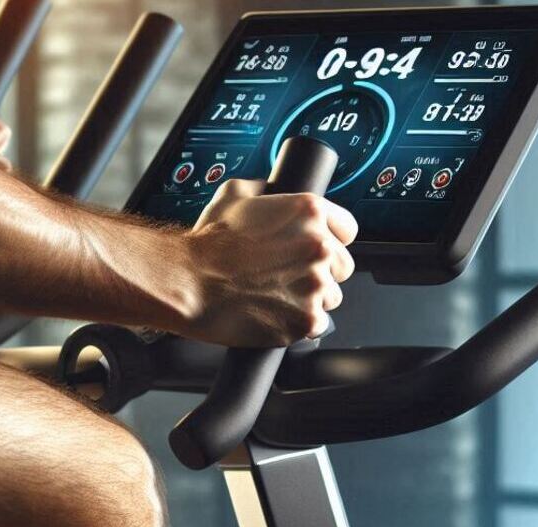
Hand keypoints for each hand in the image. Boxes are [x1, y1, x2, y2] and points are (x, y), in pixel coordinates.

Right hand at [181, 180, 357, 347]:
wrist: (189, 282)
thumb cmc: (207, 245)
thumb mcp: (233, 195)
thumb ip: (263, 190)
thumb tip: (269, 192)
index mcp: (308, 212)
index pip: (348, 229)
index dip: (331, 240)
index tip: (318, 250)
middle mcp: (317, 247)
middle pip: (342, 266)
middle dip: (321, 272)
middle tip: (290, 276)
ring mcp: (314, 285)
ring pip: (331, 297)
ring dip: (310, 299)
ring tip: (277, 297)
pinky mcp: (305, 319)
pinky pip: (318, 325)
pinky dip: (299, 324)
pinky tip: (276, 314)